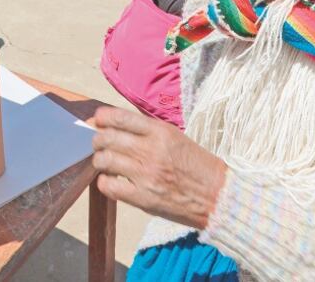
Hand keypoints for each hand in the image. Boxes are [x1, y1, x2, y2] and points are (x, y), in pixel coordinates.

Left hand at [92, 107, 225, 229]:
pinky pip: (109, 186)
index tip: (97, 121)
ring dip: (99, 161)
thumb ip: (147, 132)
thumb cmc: (197, 166)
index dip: (101, 118)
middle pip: (106, 138)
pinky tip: (111, 182)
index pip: (119, 117)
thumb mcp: (176, 137)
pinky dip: (104, 183)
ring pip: (104, 160)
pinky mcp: (143, 197)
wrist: (218, 196)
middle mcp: (151, 150)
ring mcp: (146, 174)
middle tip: (99, 144)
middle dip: (97, 140)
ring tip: (106, 163)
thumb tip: (115, 126)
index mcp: (161, 132)